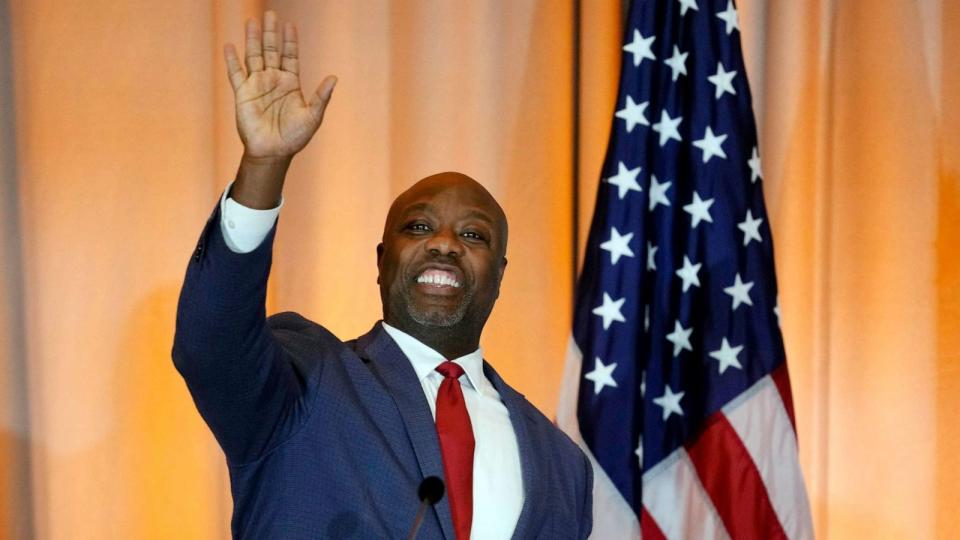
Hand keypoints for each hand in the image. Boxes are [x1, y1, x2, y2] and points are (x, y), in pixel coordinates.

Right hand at [224, 11, 335, 159]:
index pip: (290, 56)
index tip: (289, 24)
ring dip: (252, 40)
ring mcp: (257, 85)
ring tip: (252, 21)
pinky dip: (232, 60)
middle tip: (270, 14)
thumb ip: (321, 97)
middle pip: (271, 50)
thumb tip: (334, 77)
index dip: (290, 40)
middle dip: (270, 33)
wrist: (273, 152)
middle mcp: (273, 80)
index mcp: (290, 83)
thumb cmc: (295, 137)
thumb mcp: (313, 116)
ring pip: (253, 56)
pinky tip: (230, 45)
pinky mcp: (243, 94)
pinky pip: (236, 74)